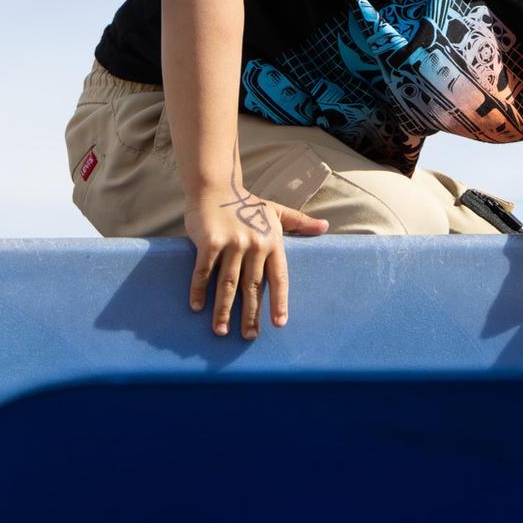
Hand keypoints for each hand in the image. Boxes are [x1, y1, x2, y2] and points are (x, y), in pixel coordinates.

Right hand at [184, 179, 327, 338]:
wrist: (215, 186)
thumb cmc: (246, 204)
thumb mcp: (276, 211)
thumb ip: (300, 222)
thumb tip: (325, 227)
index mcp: (272, 240)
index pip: (279, 277)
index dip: (279, 301)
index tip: (279, 323)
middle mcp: (254, 243)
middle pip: (252, 286)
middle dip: (250, 314)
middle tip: (248, 337)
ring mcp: (232, 242)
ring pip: (228, 283)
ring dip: (224, 310)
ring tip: (221, 330)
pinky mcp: (209, 241)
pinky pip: (204, 271)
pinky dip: (199, 290)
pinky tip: (197, 307)